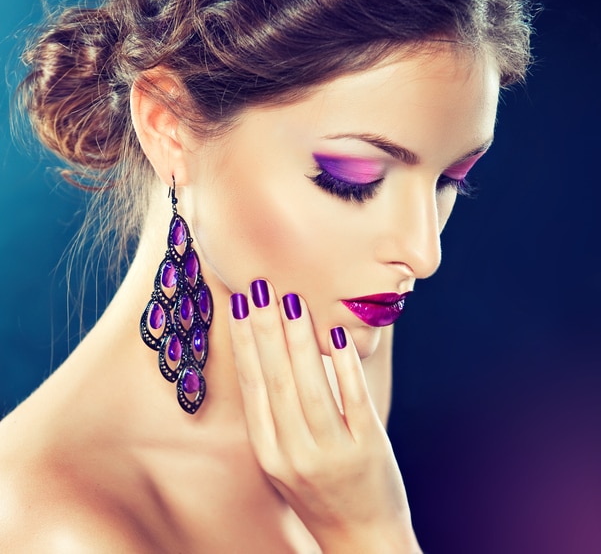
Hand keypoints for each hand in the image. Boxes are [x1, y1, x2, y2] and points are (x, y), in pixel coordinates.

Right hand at [228, 279, 420, 553]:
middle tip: (260, 287)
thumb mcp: (284, 460)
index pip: (252, 387)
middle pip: (276, 379)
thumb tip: (271, 355)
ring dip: (299, 339)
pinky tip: (335, 335)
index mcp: (268, 452)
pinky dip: (344, 365)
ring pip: (310, 385)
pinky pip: (353, 399)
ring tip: (292, 301)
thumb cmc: (317, 492)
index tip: (240, 306)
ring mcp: (332, 452)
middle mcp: (294, 453)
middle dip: (266, 329)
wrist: (362, 539)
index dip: (245, 343)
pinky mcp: (368, 449)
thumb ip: (276, 415)